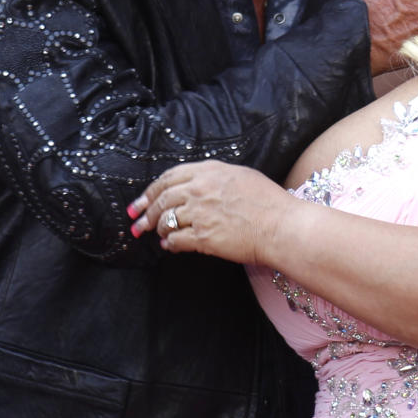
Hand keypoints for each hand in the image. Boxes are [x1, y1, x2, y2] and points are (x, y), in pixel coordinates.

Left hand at [127, 161, 291, 264]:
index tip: (141, 201)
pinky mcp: (203, 237)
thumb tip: (195, 184)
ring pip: (165, 220)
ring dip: (159, 229)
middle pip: (162, 200)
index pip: (168, 178)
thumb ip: (214, 176)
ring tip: (160, 234)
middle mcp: (199, 189)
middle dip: (145, 213)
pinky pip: (176, 241)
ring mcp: (200, 213)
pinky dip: (170, 244)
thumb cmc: (268, 201)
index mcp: (208, 171)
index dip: (151, 191)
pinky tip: (170, 246)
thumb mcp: (240, 175)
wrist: (280, 226)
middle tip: (137, 223)